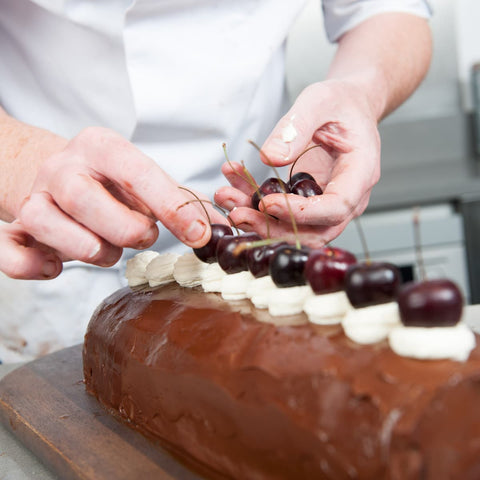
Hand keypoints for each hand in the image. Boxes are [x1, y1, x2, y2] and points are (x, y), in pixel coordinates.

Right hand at [2, 127, 225, 278]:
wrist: (59, 177)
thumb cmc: (111, 185)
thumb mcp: (145, 183)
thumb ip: (181, 203)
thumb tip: (219, 232)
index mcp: (101, 147)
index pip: (137, 173)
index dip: (171, 206)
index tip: (200, 234)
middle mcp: (62, 167)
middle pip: (87, 201)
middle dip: (126, 231)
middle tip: (141, 236)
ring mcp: (35, 197)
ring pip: (48, 225)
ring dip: (91, 251)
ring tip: (107, 249)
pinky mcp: (16, 228)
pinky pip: (12, 253)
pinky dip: (36, 266)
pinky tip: (57, 265)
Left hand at [214, 79, 380, 246]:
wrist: (346, 108)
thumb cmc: (340, 103)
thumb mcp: (319, 101)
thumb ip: (297, 126)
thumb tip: (270, 158)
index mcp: (360, 173)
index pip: (336, 208)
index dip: (302, 212)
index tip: (267, 203)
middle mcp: (348, 197)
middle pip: (315, 231)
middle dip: (273, 228)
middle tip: (237, 213)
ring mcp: (327, 204)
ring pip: (296, 230)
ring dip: (259, 222)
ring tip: (226, 198)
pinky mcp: (308, 203)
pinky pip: (283, 215)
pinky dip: (255, 206)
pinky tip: (232, 186)